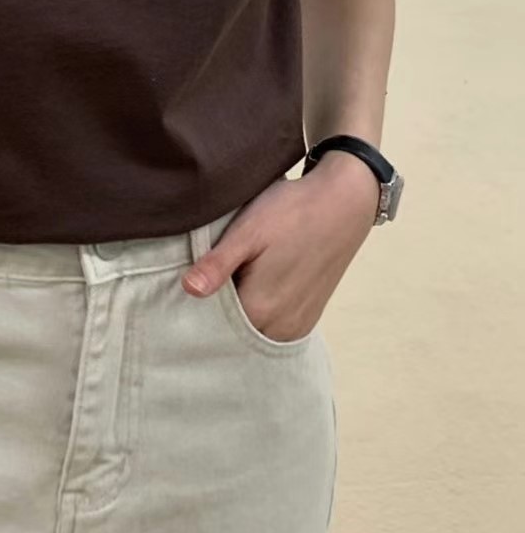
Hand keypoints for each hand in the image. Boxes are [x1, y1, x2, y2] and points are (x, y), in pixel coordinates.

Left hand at [181, 152, 379, 341]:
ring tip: (237, 277)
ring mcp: (298, 324)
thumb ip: (218, 265)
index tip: (192, 282)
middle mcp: (281, 327)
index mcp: (261, 309)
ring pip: (252, 329)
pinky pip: (272, 326)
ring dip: (239, 312)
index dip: (196, 305)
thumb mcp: (247, 232)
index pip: (210, 324)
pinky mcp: (308, 316)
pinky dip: (259, 313)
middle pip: (232, 331)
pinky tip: (255, 284)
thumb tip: (188, 289)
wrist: (344, 201)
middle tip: (214, 275)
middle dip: (216, 311)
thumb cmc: (291, 212)